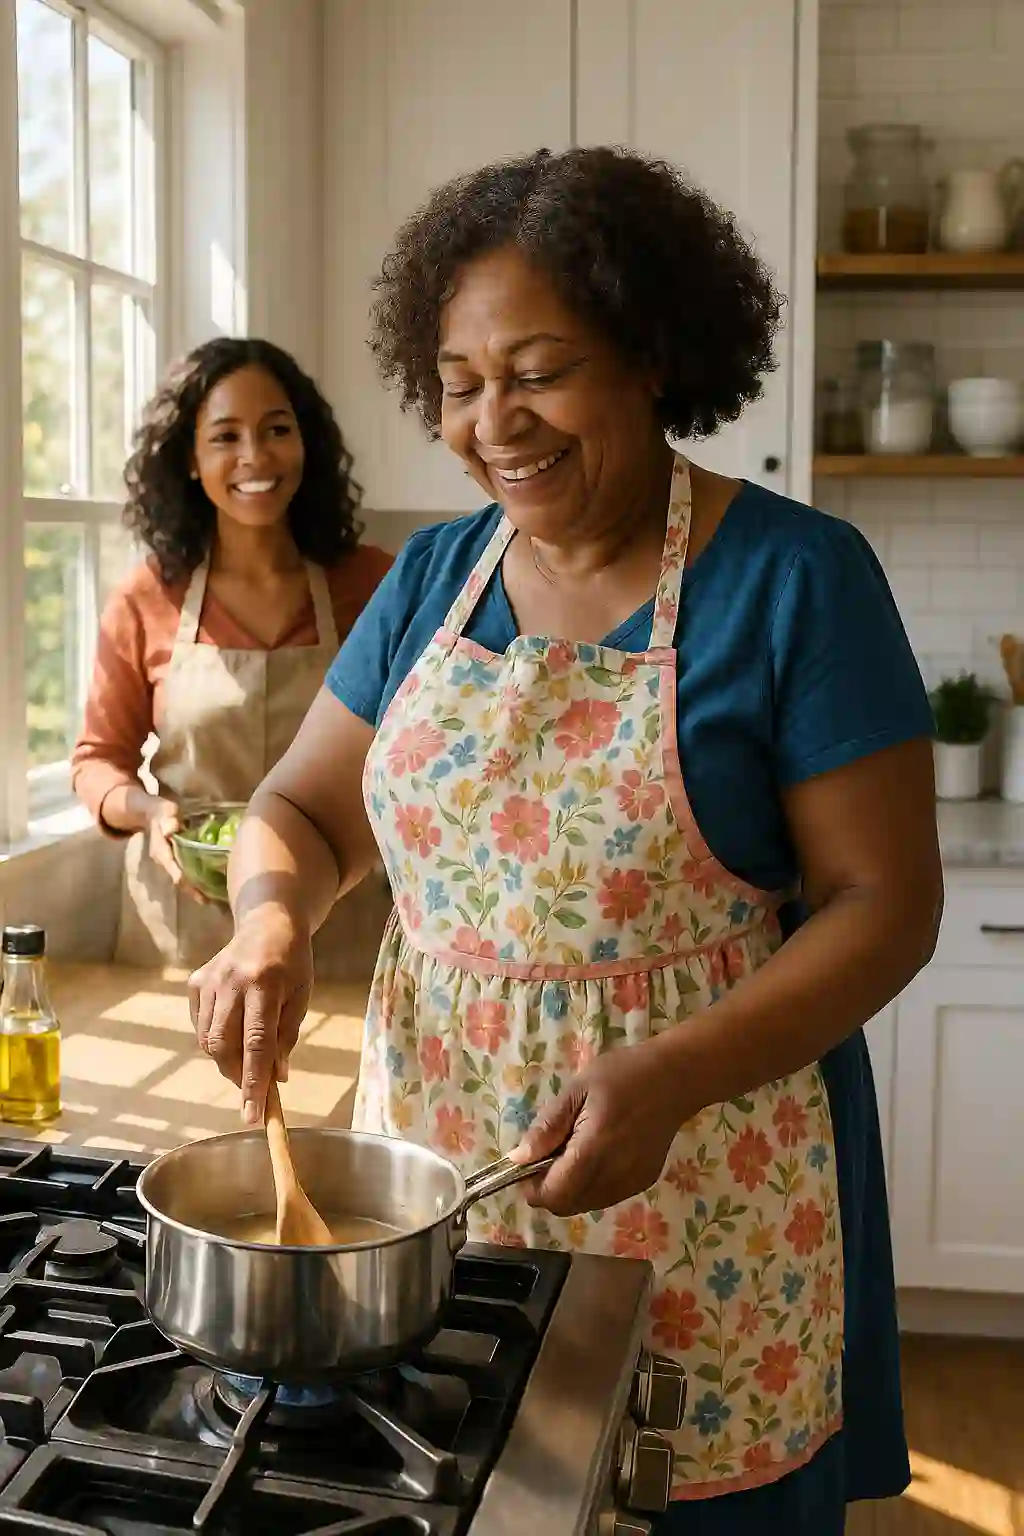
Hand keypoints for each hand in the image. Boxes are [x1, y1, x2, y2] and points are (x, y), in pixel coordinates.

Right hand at [146, 798, 205, 904]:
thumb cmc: (161, 812)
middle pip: (179, 881)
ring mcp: (170, 863)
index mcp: (160, 852)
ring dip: (196, 889)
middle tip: (210, 901)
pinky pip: (187, 873)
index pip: (173, 870)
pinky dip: (198, 881)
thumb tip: (171, 829)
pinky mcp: (176, 861)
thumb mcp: (163, 811)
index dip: (185, 881)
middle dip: (193, 891)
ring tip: (213, 899)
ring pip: (183, 880)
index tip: (198, 892)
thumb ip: (167, 819)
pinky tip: (212, 886)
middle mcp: (164, 862)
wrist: (152, 814)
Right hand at [188, 908, 312, 1124]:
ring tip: (248, 1056)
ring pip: (208, 1041)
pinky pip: (200, 1026)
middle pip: (223, 1046)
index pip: (257, 1043)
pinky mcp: (195, 982)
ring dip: (227, 1060)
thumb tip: (277, 1079)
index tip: (254, 1115)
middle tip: (254, 1087)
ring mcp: (209, 981)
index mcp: (265, 982)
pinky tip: (234, 1028)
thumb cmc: (292, 962)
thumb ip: (287, 1036)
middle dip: (237, 1075)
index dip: (254, 1083)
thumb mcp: (301, 996)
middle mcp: (231, 981)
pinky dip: (216, 1039)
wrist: (267, 922)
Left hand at [508, 1035, 690, 1216]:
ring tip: (575, 1150)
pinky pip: (606, 1196)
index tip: (526, 1165)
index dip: (532, 1187)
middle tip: (549, 1154)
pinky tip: (598, 1154)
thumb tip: (518, 1159)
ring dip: (570, 1188)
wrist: (675, 1078)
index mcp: (594, 1151)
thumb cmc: (623, 1075)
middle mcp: (614, 1176)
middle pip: (567, 1206)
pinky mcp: (643, 1182)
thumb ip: (547, 1128)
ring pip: (586, 1204)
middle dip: (549, 1188)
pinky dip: (591, 1185)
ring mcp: (631, 1183)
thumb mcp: (577, 1090)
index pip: (554, 1195)